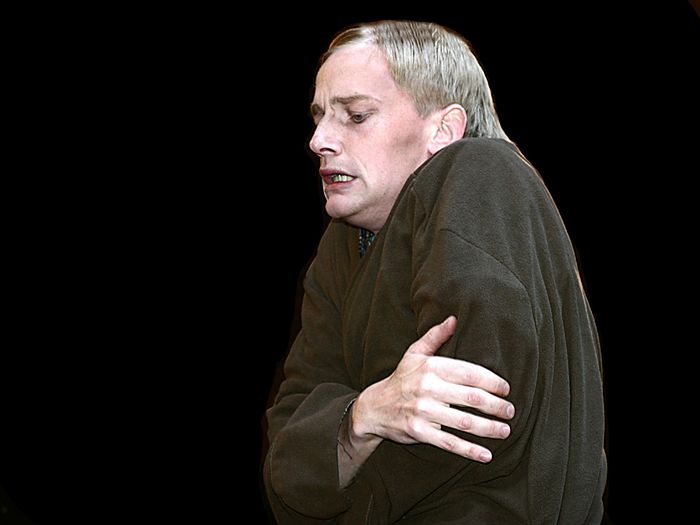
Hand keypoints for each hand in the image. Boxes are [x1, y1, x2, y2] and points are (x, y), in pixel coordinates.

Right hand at [351, 316, 514, 462]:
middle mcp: (427, 388)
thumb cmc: (401, 378)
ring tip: (505, 430)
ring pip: (464, 421)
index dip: (492, 381)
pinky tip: (487, 454)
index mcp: (430, 367)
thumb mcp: (414, 354)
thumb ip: (435, 336)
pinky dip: (469, 450)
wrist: (374, 407)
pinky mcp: (419, 431)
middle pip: (471, 397)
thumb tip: (454, 319)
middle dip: (496, 406)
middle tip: (511, 411)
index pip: (469, 373)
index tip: (506, 389)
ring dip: (489, 428)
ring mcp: (422, 411)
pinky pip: (449, 442)